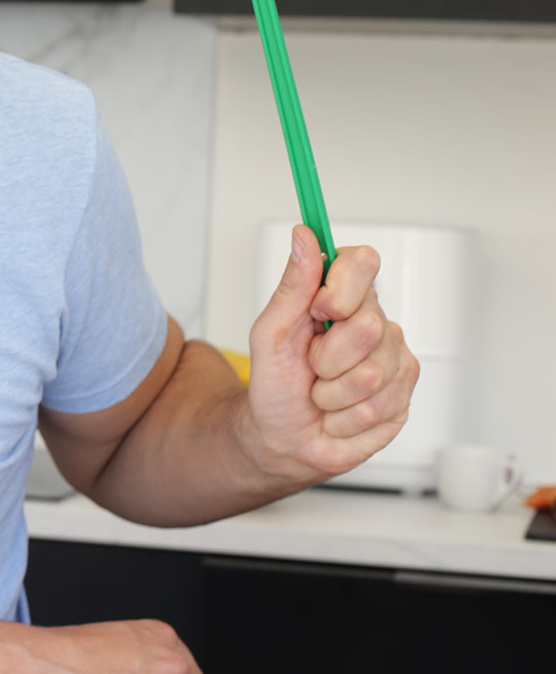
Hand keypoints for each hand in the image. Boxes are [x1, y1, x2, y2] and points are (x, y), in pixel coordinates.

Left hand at [242, 224, 421, 480]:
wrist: (285, 439)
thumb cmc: (275, 384)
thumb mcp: (269, 333)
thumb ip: (292, 285)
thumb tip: (303, 235)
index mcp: (339, 298)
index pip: (363, 262)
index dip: (342, 288)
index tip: (319, 310)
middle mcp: (373, 322)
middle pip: (367, 325)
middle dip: (326, 358)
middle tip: (312, 368)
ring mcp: (394, 359)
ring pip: (372, 374)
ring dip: (333, 393)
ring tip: (322, 395)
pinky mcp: (404, 396)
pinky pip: (380, 405)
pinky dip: (346, 417)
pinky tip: (339, 414)